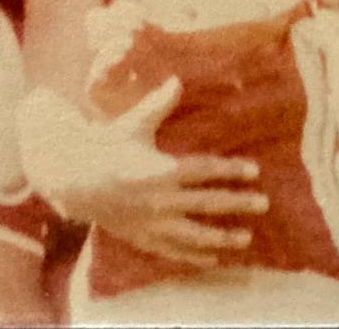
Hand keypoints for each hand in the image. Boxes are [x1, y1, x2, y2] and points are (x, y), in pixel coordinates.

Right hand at [20, 79, 265, 268]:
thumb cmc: (106, 147)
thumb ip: (158, 105)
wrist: (75, 181)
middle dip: (238, 203)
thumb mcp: (132, 126)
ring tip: (246, 238)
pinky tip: (214, 259)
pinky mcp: (144, 238)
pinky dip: (195, 257)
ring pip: (195, 235)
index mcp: (160, 170)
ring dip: (223, 237)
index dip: (231, 170)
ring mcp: (153, 224)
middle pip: (207, 203)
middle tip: (263, 203)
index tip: (254, 170)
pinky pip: (175, 252)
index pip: (204, 170)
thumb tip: (177, 80)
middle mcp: (161, 200)